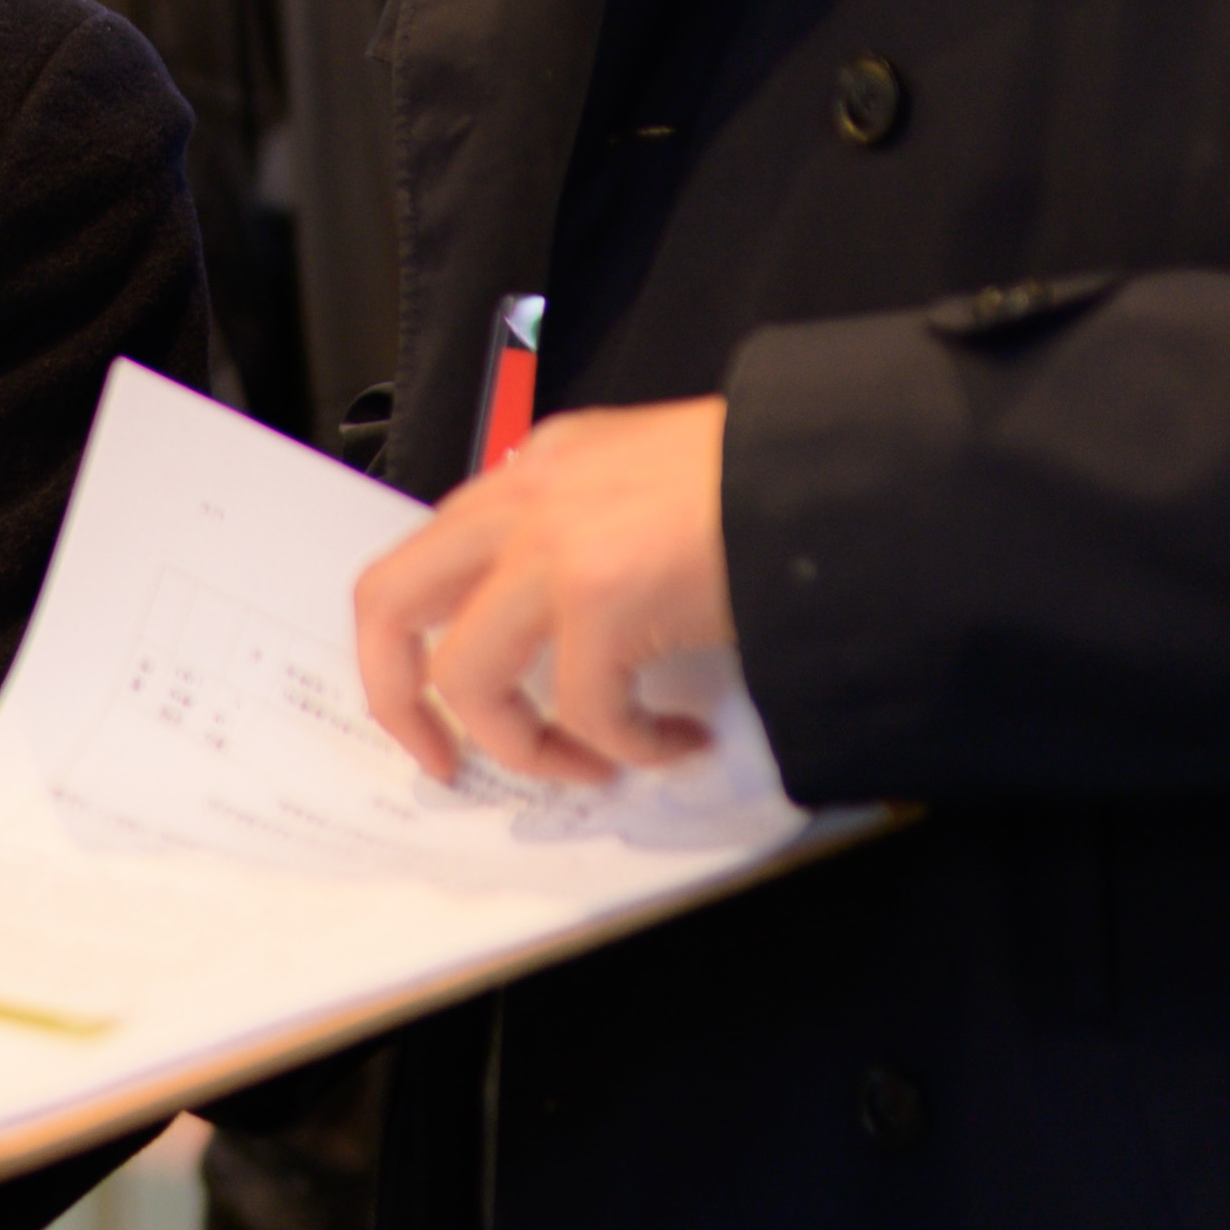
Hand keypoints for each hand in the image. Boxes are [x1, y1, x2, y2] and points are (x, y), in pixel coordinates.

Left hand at [351, 397, 734, 789]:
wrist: (842, 465)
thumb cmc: (772, 480)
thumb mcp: (653, 487)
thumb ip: (593, 538)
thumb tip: (568, 640)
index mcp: (538, 469)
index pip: (427, 557)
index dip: (415, 644)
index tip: (441, 707)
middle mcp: (528, 498)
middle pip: (387, 602)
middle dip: (398, 699)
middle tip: (446, 760)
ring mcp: (555, 544)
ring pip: (467, 675)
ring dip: (524, 745)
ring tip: (592, 765)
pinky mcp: (602, 594)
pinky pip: (586, 711)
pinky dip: (632, 747)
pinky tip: (681, 738)